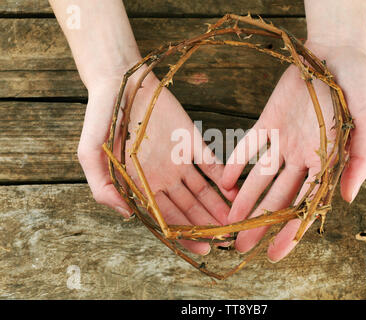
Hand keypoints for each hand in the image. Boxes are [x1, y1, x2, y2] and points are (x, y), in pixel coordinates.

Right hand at [78, 67, 237, 254]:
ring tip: (236, 222)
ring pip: (203, 191)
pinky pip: (211, 164)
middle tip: (228, 240)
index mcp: (140, 185)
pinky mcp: (191, 141)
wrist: (120, 82)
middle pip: (188, 208)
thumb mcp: (89, 155)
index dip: (184, 234)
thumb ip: (102, 188)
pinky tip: (236, 192)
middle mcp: (162, 177)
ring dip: (219, 207)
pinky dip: (224, 179)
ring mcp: (178, 160)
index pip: (165, 217)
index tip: (204, 248)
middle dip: (207, 226)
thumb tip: (127, 216)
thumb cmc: (101, 118)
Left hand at [221, 42, 365, 261]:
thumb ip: (361, 160)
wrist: (334, 50)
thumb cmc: (358, 84)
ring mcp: (284, 140)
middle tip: (241, 246)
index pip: (307, 204)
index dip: (291, 230)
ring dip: (244, 199)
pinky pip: (249, 146)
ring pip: (261, 177)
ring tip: (228, 222)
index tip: (274, 254)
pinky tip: (223, 181)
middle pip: (280, 197)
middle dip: (261, 222)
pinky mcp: (267, 122)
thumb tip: (347, 199)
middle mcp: (304, 156)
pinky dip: (235, 162)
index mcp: (328, 161)